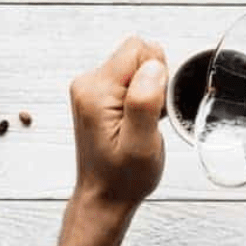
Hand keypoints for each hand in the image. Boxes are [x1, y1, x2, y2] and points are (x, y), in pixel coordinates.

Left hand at [69, 36, 168, 216]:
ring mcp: (91, 88)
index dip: (157, 75)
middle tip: (148, 118)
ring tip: (142, 122)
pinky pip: (132, 78)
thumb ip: (145, 102)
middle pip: (138, 53)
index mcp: (96, 91)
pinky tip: (136, 121)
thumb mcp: (141, 145)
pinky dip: (142, 97)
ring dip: (149, 91)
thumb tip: (153, 66)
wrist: (104, 196)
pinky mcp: (98, 94)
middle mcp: (88, 83)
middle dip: (154, 82)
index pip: (138, 49)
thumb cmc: (123, 177)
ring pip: (137, 65)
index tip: (153, 107)